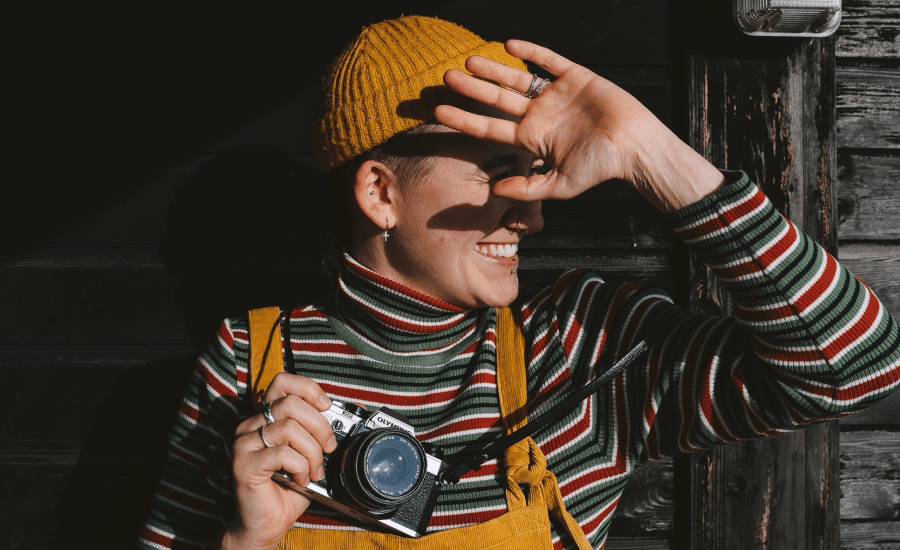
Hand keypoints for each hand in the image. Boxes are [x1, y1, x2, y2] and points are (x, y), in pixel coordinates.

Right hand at [221, 373, 336, 549]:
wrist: (267, 524)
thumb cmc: (288, 490)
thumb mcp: (311, 455)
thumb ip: (323, 432)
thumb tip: (356, 408)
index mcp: (265, 418)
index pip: (282, 382)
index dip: (309, 388)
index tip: (326, 406)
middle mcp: (250, 426)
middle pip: (291, 404)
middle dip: (320, 426)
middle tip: (328, 448)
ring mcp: (244, 444)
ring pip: (289, 428)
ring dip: (312, 452)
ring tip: (313, 470)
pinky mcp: (244, 465)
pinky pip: (282, 453)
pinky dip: (300, 467)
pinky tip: (299, 480)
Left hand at [436, 40, 724, 211]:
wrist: (634, 148)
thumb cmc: (599, 168)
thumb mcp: (558, 185)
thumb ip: (527, 187)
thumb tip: (494, 190)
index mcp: (531, 139)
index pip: (490, 128)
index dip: (465, 119)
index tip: (440, 110)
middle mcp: (538, 115)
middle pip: (496, 99)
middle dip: (471, 89)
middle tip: (445, 77)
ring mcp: (555, 95)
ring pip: (516, 79)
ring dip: (492, 70)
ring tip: (468, 61)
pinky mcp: (575, 78)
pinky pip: (549, 61)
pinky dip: (531, 53)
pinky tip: (509, 45)